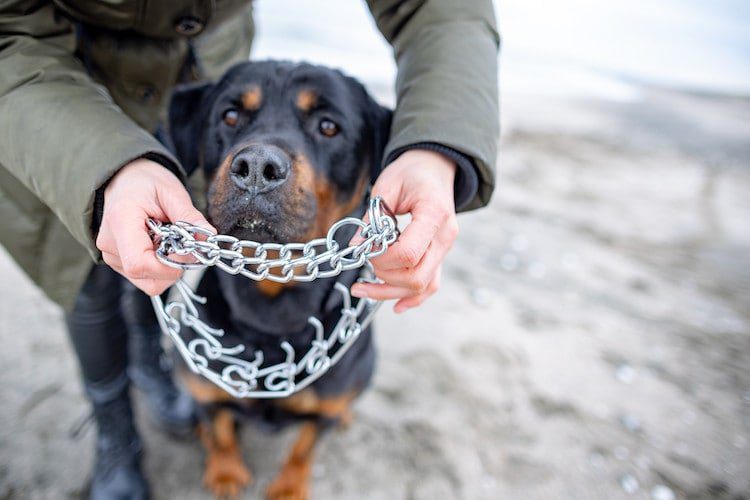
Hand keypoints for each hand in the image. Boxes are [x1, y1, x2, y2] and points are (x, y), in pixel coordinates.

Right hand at [96, 158, 213, 295]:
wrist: (124, 180)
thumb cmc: (144, 182)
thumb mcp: (171, 192)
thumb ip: (189, 216)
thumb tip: (209, 236)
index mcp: (121, 222)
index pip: (139, 264)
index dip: (169, 266)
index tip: (186, 250)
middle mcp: (111, 244)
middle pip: (147, 278)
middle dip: (174, 267)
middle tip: (184, 243)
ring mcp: (112, 256)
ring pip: (148, 282)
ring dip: (169, 268)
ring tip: (170, 241)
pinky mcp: (118, 262)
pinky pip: (145, 278)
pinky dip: (160, 267)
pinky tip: (161, 246)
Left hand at [350, 149, 458, 312]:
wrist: (435, 167)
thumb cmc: (411, 172)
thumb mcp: (387, 186)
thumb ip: (372, 218)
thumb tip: (356, 247)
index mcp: (434, 215)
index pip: (409, 253)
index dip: (382, 259)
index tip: (365, 249)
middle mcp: (445, 236)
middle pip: (417, 276)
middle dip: (384, 277)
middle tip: (364, 264)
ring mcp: (445, 248)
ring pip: (423, 285)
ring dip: (391, 293)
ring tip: (362, 289)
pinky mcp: (439, 255)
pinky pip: (431, 285)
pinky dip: (413, 298)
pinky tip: (395, 305)